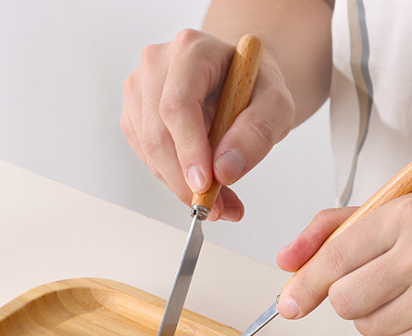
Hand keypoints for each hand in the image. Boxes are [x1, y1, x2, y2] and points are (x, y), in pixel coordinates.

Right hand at [121, 28, 294, 220]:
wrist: (237, 79)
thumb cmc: (254, 87)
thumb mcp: (276, 106)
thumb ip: (257, 134)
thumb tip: (224, 171)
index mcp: (191, 50)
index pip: (178, 106)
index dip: (188, 151)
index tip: (204, 185)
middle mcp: (157, 64)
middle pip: (157, 135)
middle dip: (185, 181)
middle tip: (218, 208)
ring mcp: (139, 90)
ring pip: (149, 153)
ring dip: (181, 186)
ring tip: (219, 200)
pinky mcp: (135, 116)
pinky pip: (148, 159)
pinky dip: (174, 181)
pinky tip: (201, 183)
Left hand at [277, 190, 411, 335]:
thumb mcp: (406, 210)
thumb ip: (338, 228)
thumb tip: (288, 260)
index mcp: (409, 215)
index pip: (334, 257)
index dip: (304, 285)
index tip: (287, 303)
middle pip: (343, 301)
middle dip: (349, 298)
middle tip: (376, 283)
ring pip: (365, 327)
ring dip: (377, 315)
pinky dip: (402, 334)